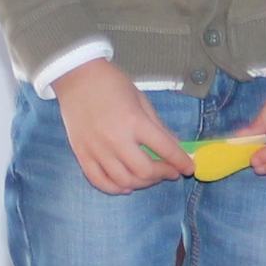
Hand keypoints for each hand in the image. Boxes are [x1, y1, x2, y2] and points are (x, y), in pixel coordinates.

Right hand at [51, 59, 190, 193]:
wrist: (76, 77)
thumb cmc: (112, 84)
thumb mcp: (141, 100)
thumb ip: (158, 126)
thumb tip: (176, 147)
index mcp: (134, 121)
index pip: (165, 149)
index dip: (181, 161)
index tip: (189, 168)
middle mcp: (116, 139)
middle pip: (145, 172)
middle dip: (163, 174)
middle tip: (170, 171)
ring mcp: (97, 150)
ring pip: (124, 181)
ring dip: (142, 183)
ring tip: (149, 177)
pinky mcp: (82, 155)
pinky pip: (99, 182)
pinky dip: (115, 188)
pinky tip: (126, 185)